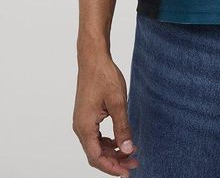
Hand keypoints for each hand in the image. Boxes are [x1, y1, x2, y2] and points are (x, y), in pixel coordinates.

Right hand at [73, 54, 138, 176]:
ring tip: (131, 153)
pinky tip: (121, 140)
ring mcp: (82, 121)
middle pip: (96, 154)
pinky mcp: (86, 115)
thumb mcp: (118, 103)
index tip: (127, 172)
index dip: (112, 168)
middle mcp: (80, 127)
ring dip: (112, 152)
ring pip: (96, 146)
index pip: (96, 158)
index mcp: (84, 126)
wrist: (93, 58)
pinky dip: (108, 141)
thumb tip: (127, 149)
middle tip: (134, 162)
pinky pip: (96, 136)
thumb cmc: (104, 76)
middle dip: (115, 161)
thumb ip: (122, 127)